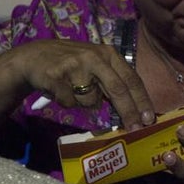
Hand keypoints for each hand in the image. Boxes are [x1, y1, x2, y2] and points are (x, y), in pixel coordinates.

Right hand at [13, 40, 154, 129]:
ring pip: (91, 101)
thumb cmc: (71, 64)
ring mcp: (75, 66)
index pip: (131, 78)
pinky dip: (67, 102)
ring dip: (85, 104)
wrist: (33, 57)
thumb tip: (133, 110)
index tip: (149, 118)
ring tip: (74, 90)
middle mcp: (95, 57)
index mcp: (109, 54)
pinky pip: (70, 102)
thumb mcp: (96, 64)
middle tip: (136, 129)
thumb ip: (113, 80)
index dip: (142, 100)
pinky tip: (60, 90)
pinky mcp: (56, 76)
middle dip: (129, 112)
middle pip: (118, 89)